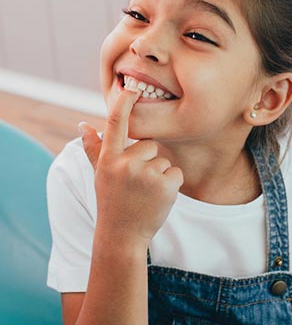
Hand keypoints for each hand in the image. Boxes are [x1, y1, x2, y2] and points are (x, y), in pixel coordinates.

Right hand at [79, 89, 183, 246]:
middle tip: (137, 184)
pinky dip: (171, 184)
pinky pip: (176, 172)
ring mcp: (146, 175)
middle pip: (150, 145)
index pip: (115, 123)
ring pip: (164, 160)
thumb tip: (83, 124)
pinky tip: (158, 198)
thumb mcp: (99, 174)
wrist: (122, 236)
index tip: (131, 88)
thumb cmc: (111, 201)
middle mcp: (126, 164)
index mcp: (109, 159)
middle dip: (148, 161)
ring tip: (145, 193)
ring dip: (159, 175)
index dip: (124, 103)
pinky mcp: (165, 185)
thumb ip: (93, 149)